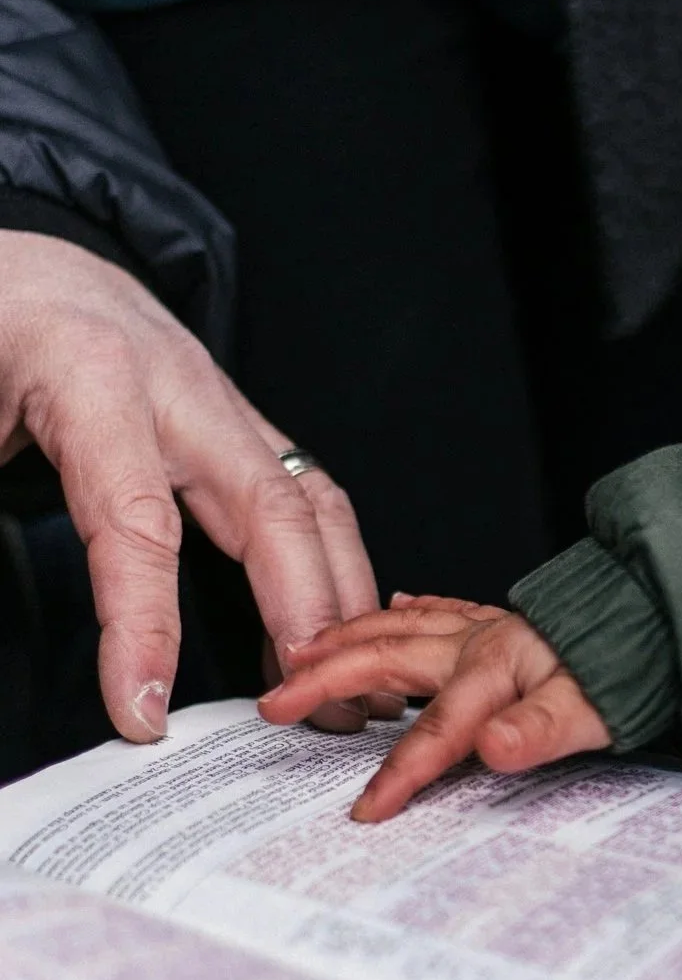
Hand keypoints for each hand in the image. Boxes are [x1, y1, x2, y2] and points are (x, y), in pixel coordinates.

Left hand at [0, 231, 382, 740]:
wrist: (35, 268)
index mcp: (94, 376)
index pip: (136, 522)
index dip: (144, 626)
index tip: (142, 711)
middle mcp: (183, 389)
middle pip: (273, 510)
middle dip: (306, 615)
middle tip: (317, 710)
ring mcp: (227, 404)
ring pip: (315, 503)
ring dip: (343, 598)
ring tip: (348, 685)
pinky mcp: (247, 425)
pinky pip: (314, 497)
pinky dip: (339, 567)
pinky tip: (336, 624)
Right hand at [258, 595, 612, 820]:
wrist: (669, 620)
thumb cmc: (634, 669)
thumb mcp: (597, 711)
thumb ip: (541, 730)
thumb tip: (493, 749)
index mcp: (497, 668)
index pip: (435, 730)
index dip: (400, 773)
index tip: (366, 811)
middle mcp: (483, 641)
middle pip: (388, 659)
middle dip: (328, 681)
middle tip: (276, 702)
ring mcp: (491, 626)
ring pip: (402, 626)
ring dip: (349, 638)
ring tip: (302, 649)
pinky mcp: (506, 621)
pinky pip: (442, 608)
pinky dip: (410, 609)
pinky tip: (396, 605)